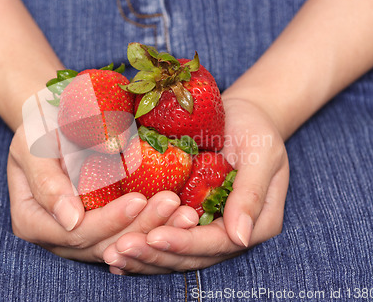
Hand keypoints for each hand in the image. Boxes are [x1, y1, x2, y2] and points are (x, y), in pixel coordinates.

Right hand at [7, 124, 197, 262]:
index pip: (75, 233)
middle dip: (141, 227)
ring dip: (155, 230)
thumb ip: (47, 181)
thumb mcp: (34, 145)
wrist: (52, 121)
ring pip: (122, 244)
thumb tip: (70, 219)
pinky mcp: (104, 228)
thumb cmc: (39, 127)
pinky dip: (156, 226)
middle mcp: (56, 237)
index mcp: (32, 221)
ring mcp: (81, 236)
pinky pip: (131, 234)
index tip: (139, 199)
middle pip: (103, 243)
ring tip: (185, 214)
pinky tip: (180, 215)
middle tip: (173, 205)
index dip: (109, 220)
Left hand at [103, 97, 288, 273]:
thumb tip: (241, 238)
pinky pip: (165, 236)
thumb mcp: (261, 155)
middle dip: (155, 254)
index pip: (217, 244)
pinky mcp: (186, 219)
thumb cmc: (255, 130)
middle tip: (120, 248)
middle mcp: (230, 233)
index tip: (154, 236)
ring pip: (174, 254)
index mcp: (255, 224)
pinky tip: (115, 252)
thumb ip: (250, 194)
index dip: (185, 243)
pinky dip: (142, 246)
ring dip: (143, 257)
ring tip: (112, 253)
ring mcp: (207, 228)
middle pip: (191, 256)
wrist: (240, 116)